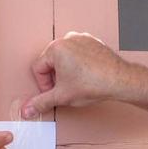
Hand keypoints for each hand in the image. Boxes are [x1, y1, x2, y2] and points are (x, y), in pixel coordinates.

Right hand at [22, 32, 136, 118]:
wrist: (120, 80)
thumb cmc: (93, 84)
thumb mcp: (62, 96)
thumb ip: (41, 102)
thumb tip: (27, 110)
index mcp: (56, 48)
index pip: (38, 68)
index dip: (44, 85)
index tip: (54, 93)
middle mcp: (68, 39)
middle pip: (51, 61)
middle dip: (56, 78)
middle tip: (66, 90)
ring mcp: (82, 38)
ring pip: (65, 57)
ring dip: (67, 71)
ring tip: (78, 83)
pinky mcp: (93, 42)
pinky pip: (79, 53)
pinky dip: (79, 64)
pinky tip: (87, 76)